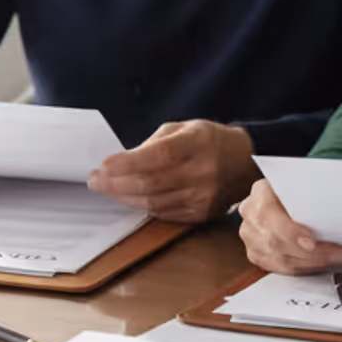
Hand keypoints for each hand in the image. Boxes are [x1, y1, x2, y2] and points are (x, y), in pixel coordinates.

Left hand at [88, 120, 257, 222]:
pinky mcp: (201, 214)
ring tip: (107, 189)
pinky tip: (129, 198)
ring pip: (153, 202)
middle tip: (95, 180)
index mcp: (197, 144)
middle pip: (150, 183)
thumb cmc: (211, 141)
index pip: (158, 157)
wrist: (247, 163)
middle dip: (115, 183)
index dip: (126, 164)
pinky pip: (164, 214)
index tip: (102, 166)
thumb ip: (154, 143)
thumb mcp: (185, 128)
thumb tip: (122, 161)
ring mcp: (203, 197)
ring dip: (124, 197)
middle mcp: (202, 172)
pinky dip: (142, 206)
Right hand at [236, 179, 341, 273]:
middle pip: (275, 242)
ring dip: (310, 262)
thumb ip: (309, 193)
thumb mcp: (298, 184)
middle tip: (336, 253)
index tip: (312, 243)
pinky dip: (302, 268)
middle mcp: (251, 216)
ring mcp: (250, 237)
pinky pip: (279, 268)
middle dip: (310, 253)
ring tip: (333, 258)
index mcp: (260, 194)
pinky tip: (318, 264)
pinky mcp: (255, 253)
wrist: (274, 198)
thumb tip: (335, 203)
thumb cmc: (291, 191)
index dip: (289, 232)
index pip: (268, 214)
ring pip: (279, 258)